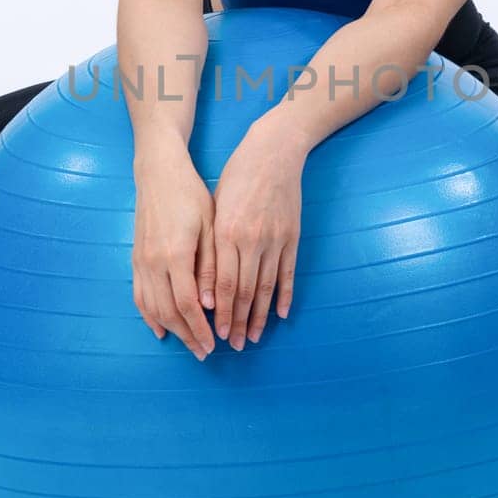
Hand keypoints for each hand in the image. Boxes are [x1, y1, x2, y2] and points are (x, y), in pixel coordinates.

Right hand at [131, 139, 217, 360]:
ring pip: (152, 308)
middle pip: (169, 312)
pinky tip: (160, 329)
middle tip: (204, 352)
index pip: (188, 305)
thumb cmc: (191, 196)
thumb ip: (210, 266)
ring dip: (170, 330)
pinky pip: (138, 296)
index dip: (200, 328)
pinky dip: (149, 316)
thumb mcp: (210, 227)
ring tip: (188, 344)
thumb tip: (210, 304)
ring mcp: (140, 262)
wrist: (159, 174)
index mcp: (176, 255)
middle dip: (187, 336)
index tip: (214, 344)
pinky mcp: (135, 259)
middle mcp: (153, 263)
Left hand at [209, 119, 304, 349]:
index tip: (214, 334)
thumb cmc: (237, 176)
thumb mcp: (215, 207)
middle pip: (242, 292)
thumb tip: (205, 284)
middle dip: (236, 322)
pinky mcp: (292, 237)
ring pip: (265, 288)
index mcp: (225, 233)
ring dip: (257, 317)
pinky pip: (287, 273)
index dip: (218, 313)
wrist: (273, 152)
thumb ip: (211, 244)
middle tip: (232, 345)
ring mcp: (274, 240)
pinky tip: (279, 315)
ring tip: (252, 337)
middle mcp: (250, 240)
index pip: (220, 285)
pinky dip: (283, 296)